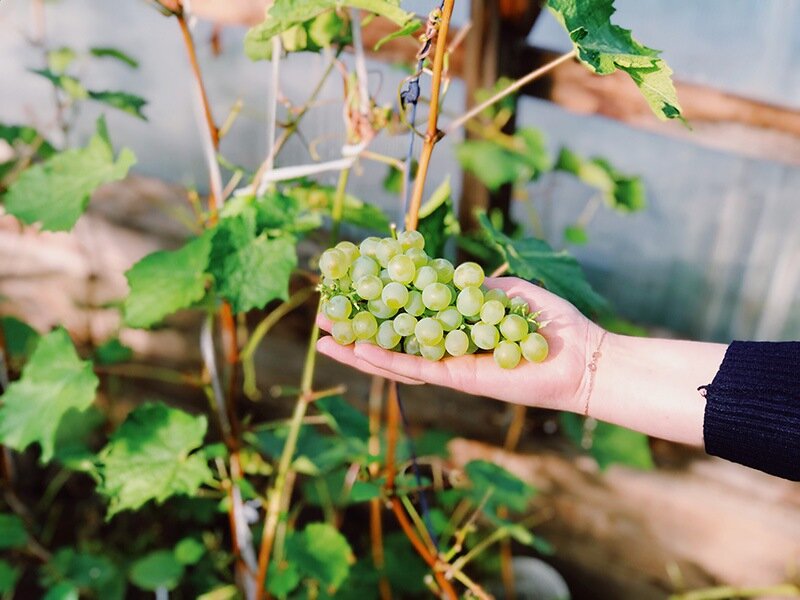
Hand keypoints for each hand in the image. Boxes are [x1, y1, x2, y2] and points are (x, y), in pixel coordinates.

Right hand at [316, 277, 605, 412]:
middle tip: (320, 320)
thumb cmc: (551, 323)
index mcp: (456, 330)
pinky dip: (385, 361)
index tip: (350, 292)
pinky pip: (415, 370)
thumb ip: (472, 286)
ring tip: (322, 341)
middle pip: (391, 344)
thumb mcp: (505, 293)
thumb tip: (444, 274)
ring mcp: (449, 368)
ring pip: (394, 362)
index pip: (407, 320)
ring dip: (357, 352)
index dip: (377, 308)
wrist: (581, 356)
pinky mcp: (458, 379)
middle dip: (354, 332)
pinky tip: (357, 349)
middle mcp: (447, 352)